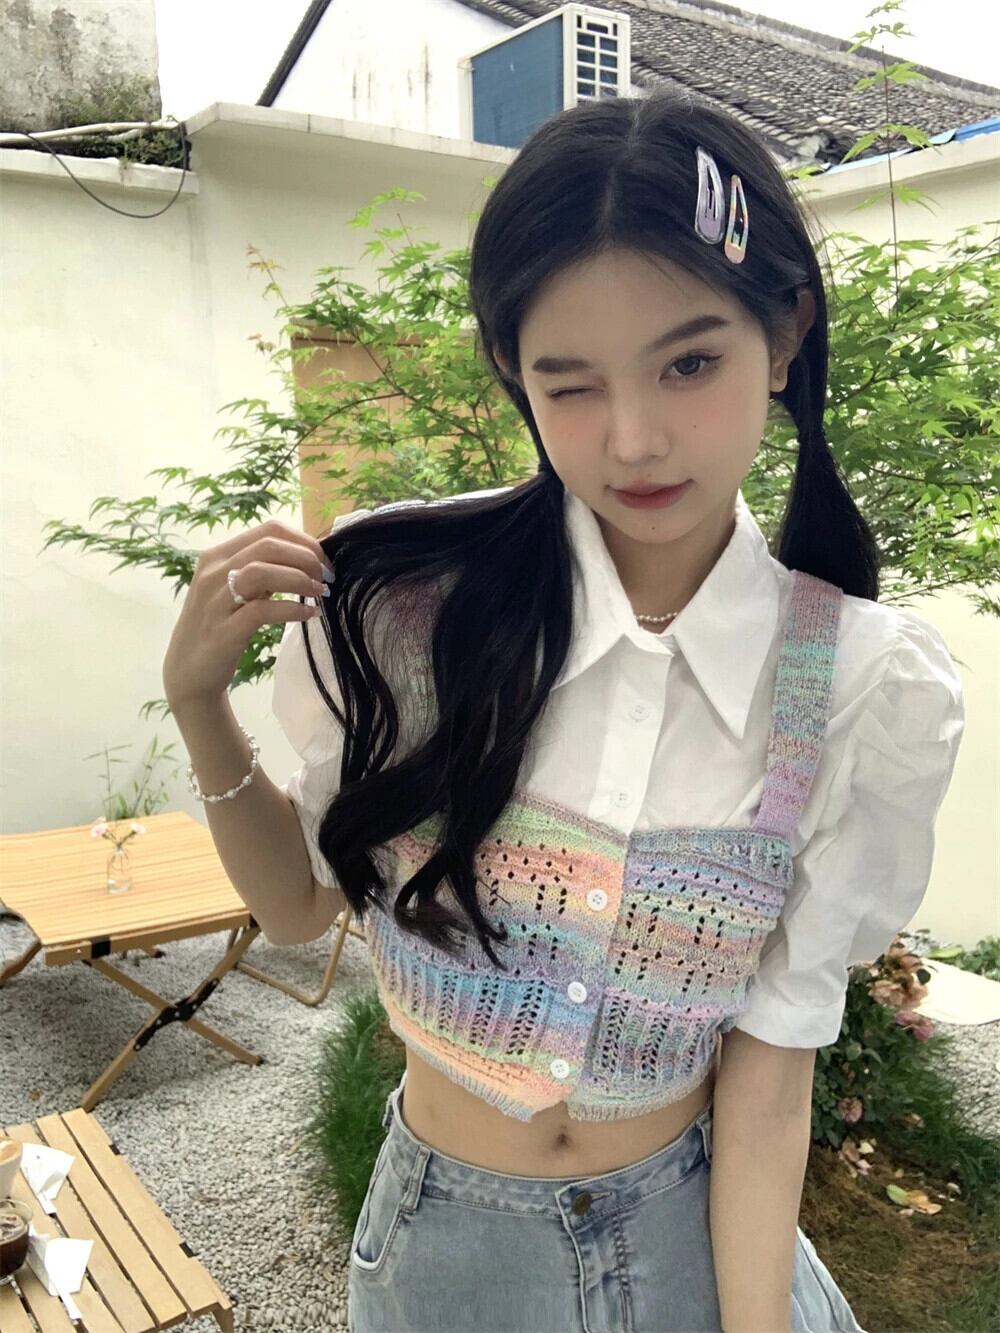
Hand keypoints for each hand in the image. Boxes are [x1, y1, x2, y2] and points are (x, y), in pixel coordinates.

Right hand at [162, 517, 330, 709]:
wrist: (188, 673)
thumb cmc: (219, 627)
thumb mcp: (236, 591)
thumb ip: (262, 572)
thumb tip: (308, 560)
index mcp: (217, 556)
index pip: (269, 530)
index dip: (304, 542)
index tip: (324, 562)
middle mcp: (212, 572)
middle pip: (269, 545)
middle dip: (307, 557)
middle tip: (327, 577)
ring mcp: (214, 601)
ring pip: (262, 571)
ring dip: (299, 578)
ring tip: (319, 592)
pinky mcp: (222, 631)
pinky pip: (261, 611)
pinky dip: (291, 609)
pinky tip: (309, 614)